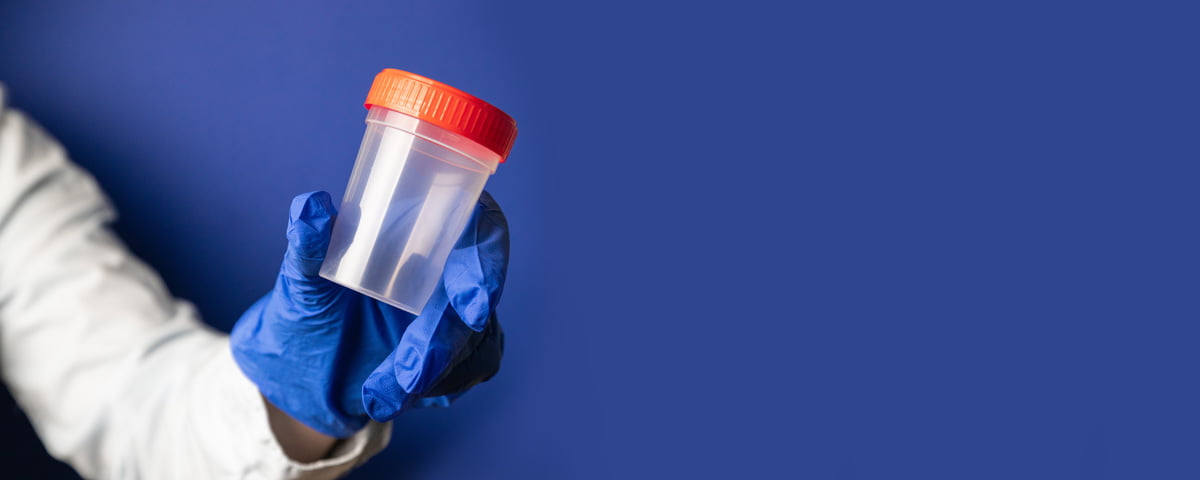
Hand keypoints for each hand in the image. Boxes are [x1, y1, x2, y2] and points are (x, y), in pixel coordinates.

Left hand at [231, 191, 507, 437]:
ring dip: (436, 373)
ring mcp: (461, 311)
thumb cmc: (306, 312)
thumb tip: (310, 205)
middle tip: (409, 376)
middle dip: (449, 339)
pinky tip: (393, 397)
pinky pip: (470, 369)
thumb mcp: (300, 283)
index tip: (470, 305)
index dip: (486, 258)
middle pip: (481, 294)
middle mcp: (452, 267)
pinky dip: (436, 388)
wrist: (305, 370)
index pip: (480, 226)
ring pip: (480, 339)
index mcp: (425, 230)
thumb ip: (306, 248)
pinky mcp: (463, 352)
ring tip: (380, 395)